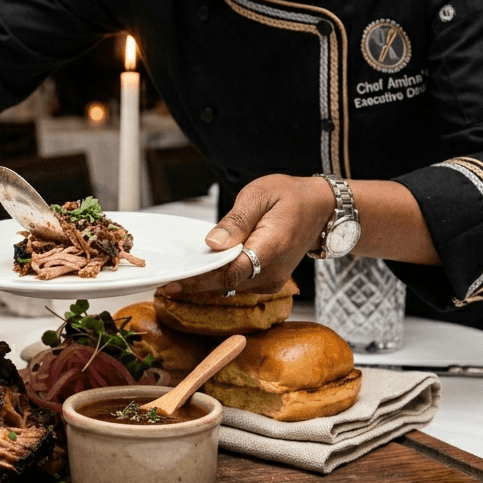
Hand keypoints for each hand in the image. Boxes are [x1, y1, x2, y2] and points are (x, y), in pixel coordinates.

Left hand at [157, 174, 332, 297]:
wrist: (319, 209)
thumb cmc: (289, 197)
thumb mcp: (259, 194)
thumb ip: (236, 220)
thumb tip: (212, 243)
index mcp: (271, 247)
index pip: (231, 272)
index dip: (201, 280)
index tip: (173, 283)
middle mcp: (273, 271)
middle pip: (227, 284)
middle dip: (195, 284)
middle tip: (162, 284)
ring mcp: (272, 281)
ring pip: (231, 287)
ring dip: (204, 283)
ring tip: (174, 278)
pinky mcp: (268, 283)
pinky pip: (238, 285)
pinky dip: (218, 280)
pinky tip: (199, 273)